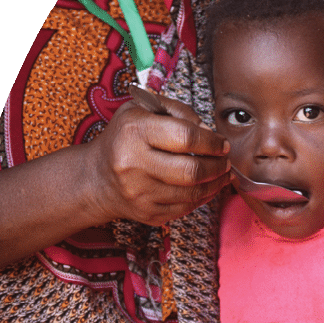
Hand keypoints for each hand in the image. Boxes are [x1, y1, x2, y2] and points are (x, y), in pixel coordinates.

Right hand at [88, 88, 231, 225]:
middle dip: (218, 165)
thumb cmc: (125, 138)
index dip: (212, 141)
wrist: (97, 178)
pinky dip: (204, 197)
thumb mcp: (142, 109)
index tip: (222, 143)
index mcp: (135, 132)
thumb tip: (207, 129)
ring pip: (193, 192)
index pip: (186, 137)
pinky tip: (209, 187)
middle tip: (226, 160)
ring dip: (216, 183)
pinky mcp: (148, 213)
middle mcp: (134, 164)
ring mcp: (140, 193)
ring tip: (223, 173)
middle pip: (192, 170)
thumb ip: (177, 110)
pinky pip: (186, 208)